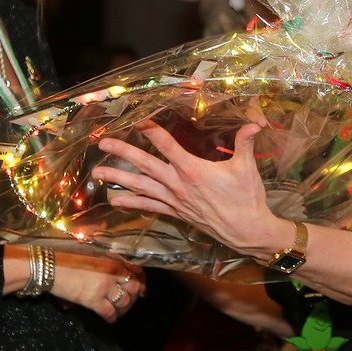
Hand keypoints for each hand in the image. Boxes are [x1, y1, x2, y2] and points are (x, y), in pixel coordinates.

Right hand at [53, 256, 144, 322]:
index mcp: (112, 259)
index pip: (136, 271)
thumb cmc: (67, 256)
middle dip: (135, 296)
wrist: (50, 267)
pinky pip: (109, 312)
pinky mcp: (93, 300)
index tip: (143, 289)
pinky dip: (112, 318)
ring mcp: (104, 287)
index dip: (142, 281)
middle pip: (134, 287)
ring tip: (120, 312)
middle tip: (131, 302)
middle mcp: (112, 272)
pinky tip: (110, 320)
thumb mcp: (90, 251)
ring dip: (124, 309)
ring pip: (124, 301)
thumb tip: (115, 254)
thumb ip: (105, 255)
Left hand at [93, 120, 291, 260]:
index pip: (167, 145)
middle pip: (145, 165)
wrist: (247, 230)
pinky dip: (132, 203)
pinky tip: (116, 200)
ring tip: (96, 172)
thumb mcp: (247, 168)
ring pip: (141, 187)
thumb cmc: (247, 198)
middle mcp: (178, 184)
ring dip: (118, 178)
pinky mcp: (176, 212)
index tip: (137, 119)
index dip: (151, 130)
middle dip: (123, 153)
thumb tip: (255, 123)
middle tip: (102, 143)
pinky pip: (150, 206)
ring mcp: (175, 200)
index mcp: (193, 170)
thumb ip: (245, 143)